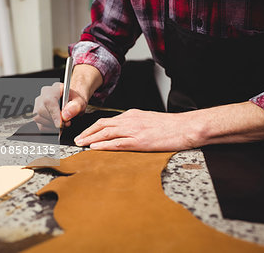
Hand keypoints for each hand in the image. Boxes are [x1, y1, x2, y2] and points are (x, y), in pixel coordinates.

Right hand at [33, 82, 87, 130]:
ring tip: (63, 124)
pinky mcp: (36, 114)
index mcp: (54, 89)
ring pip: (39, 118)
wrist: (72, 103)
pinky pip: (40, 125)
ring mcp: (38, 105)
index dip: (54, 114)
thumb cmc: (75, 101)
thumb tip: (65, 116)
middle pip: (41, 111)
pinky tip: (57, 126)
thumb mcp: (80, 102)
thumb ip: (75, 107)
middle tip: (66, 123)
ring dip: (52, 126)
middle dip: (54, 121)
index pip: (49, 101)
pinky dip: (50, 129)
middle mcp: (43, 95)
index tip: (60, 123)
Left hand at [74, 109, 198, 151]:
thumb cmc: (170, 126)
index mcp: (132, 115)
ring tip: (81, 144)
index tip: (85, 133)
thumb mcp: (148, 120)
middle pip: (102, 125)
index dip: (93, 127)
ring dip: (91, 139)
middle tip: (77, 139)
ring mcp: (134, 130)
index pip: (107, 120)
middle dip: (87, 132)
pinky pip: (117, 143)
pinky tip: (95, 148)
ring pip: (106, 133)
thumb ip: (135, 123)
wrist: (186, 127)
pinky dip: (104, 145)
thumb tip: (123, 130)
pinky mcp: (139, 141)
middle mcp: (130, 120)